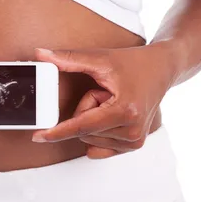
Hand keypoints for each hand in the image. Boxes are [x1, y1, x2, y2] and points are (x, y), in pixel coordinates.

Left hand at [32, 44, 175, 158]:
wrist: (161, 68)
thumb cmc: (134, 63)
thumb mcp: (100, 58)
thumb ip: (68, 59)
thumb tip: (40, 55)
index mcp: (125, 111)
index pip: (81, 126)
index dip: (56, 131)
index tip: (38, 137)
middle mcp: (133, 131)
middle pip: (83, 130)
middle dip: (86, 109)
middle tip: (105, 92)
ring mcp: (135, 141)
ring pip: (89, 137)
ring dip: (94, 118)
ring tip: (113, 100)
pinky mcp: (134, 146)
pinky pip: (99, 146)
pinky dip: (98, 131)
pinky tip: (111, 117)